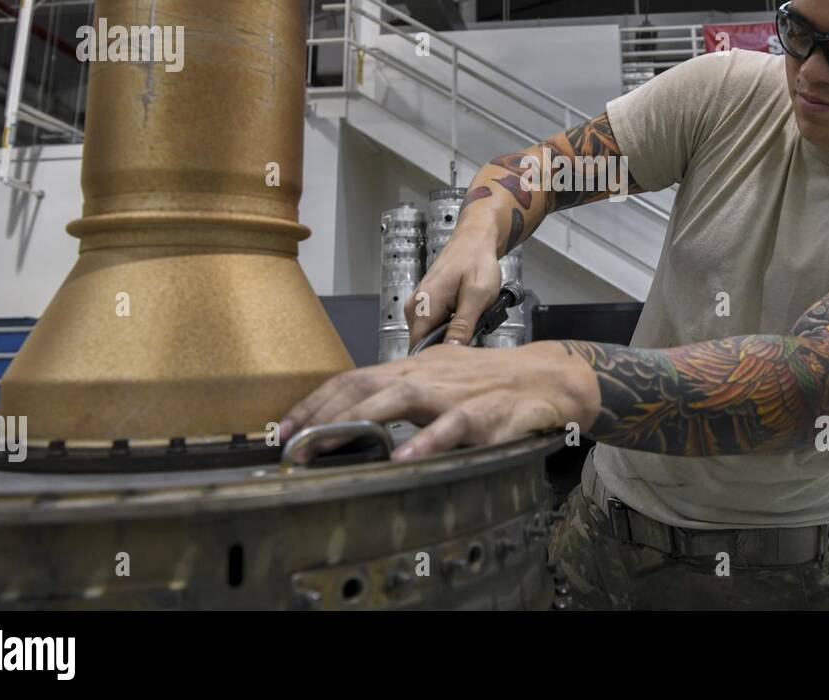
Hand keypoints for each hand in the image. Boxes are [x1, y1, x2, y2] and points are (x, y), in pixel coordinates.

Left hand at [278, 341, 597, 462]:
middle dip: (321, 413)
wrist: (545, 379)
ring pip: (397, 399)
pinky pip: (450, 429)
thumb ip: (402, 395)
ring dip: (355, 422)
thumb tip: (359, 414)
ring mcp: (452, 393)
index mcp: (412, 369)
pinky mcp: (481, 413)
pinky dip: (425, 443)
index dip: (315, 402)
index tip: (283, 427)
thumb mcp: (439, 382)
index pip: (352, 379)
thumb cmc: (489, 383)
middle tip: (288, 442)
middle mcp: (425, 375)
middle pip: (362, 385)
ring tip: (322, 445)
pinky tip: (402, 460)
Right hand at [406, 224, 501, 348]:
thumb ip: (463, 325)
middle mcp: (415, 308)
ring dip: (452, 337)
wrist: (474, 240)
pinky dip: (452, 328)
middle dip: (449, 348)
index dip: (438, 359)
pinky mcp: (426, 306)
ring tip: (473, 325)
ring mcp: (418, 307)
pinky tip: (467, 319)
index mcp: (423, 306)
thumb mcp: (477, 295)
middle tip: (474, 339)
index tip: (459, 363)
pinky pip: (435, 327)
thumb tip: (451, 351)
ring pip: (431, 337)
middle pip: (425, 345)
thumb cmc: (477, 261)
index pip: (419, 348)